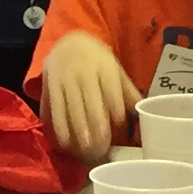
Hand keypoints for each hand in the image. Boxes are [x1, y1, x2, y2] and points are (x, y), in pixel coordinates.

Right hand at [42, 33, 133, 159]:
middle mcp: (83, 73)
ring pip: (71, 109)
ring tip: (83, 151)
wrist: (67, 42)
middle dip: (95, 127)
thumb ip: (127, 91)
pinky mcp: (50, 88)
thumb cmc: (96, 60)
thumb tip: (142, 111)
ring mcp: (64, 81)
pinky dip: (58, 128)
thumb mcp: (114, 69)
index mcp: (103, 67)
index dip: (116, 108)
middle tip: (101, 149)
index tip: (119, 125)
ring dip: (77, 132)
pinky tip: (64, 143)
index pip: (111, 89)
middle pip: (90, 103)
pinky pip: (53, 110)